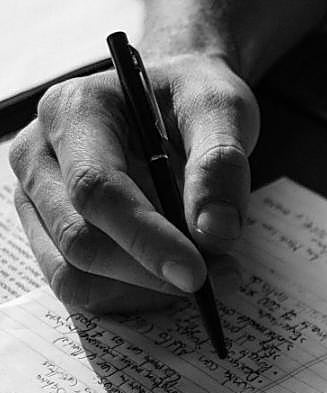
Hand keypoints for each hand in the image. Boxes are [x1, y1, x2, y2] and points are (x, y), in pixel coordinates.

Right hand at [7, 51, 258, 312]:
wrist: (172, 97)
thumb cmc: (192, 97)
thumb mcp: (222, 109)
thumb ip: (221, 164)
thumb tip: (215, 233)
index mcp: (74, 111)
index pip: (96, 189)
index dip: (147, 239)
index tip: (197, 274)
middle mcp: (39, 154)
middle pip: (79, 240)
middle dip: (152, 272)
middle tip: (222, 274)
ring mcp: (38, 197)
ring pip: (74, 274)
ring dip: (144, 290)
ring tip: (208, 272)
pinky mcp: (52, 231)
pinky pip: (82, 285)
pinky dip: (134, 295)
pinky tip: (175, 277)